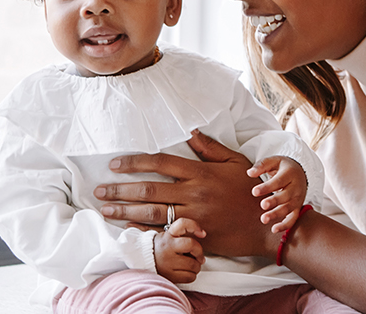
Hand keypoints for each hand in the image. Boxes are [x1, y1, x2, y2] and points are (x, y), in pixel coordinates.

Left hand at [95, 129, 277, 257]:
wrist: (265, 224)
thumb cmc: (250, 191)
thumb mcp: (235, 162)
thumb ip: (210, 148)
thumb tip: (189, 131)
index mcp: (200, 172)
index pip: (160, 163)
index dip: (134, 163)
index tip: (116, 164)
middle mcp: (193, 193)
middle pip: (148, 190)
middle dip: (120, 189)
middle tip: (99, 189)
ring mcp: (193, 215)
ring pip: (150, 212)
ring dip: (124, 211)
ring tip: (105, 208)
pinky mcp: (194, 234)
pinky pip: (162, 232)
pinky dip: (142, 230)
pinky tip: (126, 228)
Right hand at [153, 218, 205, 284]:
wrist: (142, 261)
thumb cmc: (160, 249)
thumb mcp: (167, 237)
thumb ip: (182, 236)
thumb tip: (201, 239)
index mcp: (168, 235)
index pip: (182, 224)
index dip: (194, 226)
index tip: (202, 233)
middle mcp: (168, 247)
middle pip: (192, 245)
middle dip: (199, 252)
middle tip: (199, 256)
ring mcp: (168, 262)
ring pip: (193, 264)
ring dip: (197, 266)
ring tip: (192, 265)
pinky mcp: (169, 275)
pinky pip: (189, 277)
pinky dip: (192, 275)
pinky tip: (187, 272)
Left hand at [248, 156, 306, 231]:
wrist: (300, 173)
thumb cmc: (282, 167)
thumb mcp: (274, 161)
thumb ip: (261, 165)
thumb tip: (249, 172)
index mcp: (290, 173)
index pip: (279, 181)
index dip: (267, 187)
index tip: (254, 191)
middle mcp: (296, 187)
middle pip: (286, 196)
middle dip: (274, 201)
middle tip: (262, 205)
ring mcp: (298, 199)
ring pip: (289, 208)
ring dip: (277, 214)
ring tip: (263, 219)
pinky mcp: (297, 208)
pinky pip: (293, 219)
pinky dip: (285, 225)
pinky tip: (274, 229)